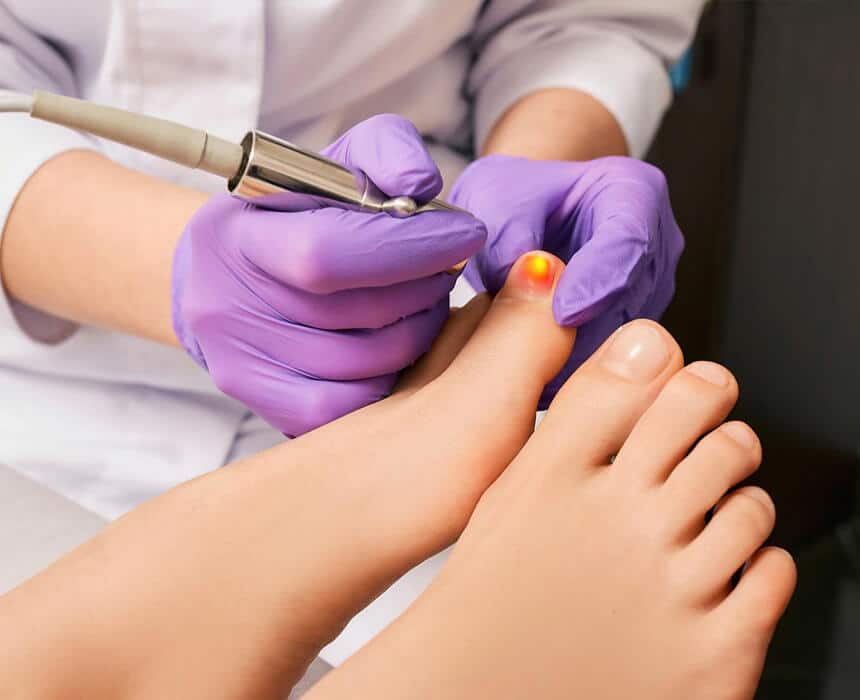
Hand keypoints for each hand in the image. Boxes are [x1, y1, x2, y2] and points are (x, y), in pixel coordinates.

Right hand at [172, 115, 486, 435]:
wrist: (223, 278)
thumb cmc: (291, 215)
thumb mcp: (330, 165)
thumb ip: (383, 151)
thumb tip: (421, 185)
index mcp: (235, 237)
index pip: (328, 253)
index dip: (411, 246)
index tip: (466, 232)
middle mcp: (226, 307)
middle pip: (361, 313)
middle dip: (426, 286)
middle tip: (447, 266)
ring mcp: (242, 366)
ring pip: (369, 364)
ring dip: (421, 328)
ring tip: (426, 299)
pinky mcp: (266, 405)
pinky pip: (355, 404)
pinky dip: (394, 373)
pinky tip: (400, 340)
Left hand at [449, 154, 682, 405]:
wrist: (522, 216)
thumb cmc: (514, 196)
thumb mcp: (493, 195)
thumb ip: (506, 230)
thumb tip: (517, 278)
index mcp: (632, 193)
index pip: (630, 241)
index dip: (596, 281)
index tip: (561, 313)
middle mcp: (653, 246)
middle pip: (628, 301)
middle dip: (576, 331)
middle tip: (521, 349)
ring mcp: (646, 294)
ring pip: (618, 342)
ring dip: (566, 357)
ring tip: (509, 362)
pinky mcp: (628, 333)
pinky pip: (603, 362)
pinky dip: (562, 372)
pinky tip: (523, 377)